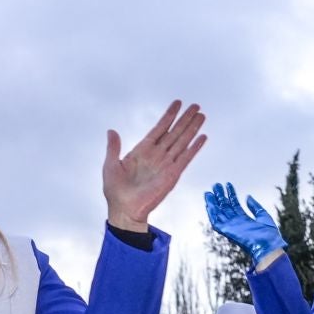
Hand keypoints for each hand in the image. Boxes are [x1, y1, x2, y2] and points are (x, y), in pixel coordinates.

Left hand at [103, 100, 207, 231]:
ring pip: (182, 141)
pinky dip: (194, 147)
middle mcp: (157, 155)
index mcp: (142, 151)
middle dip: (185, 119)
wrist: (124, 210)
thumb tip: (111, 131)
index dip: (168, 116)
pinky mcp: (172, 175)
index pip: (159, 129)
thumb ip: (113, 147)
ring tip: (202, 115)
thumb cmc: (115, 191)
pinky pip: (186, 158)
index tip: (177, 104)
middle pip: (174, 132)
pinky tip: (202, 137)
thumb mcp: (110, 165)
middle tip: (196, 106)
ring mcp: (166, 164)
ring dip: (192, 128)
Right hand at [205, 183, 287, 267]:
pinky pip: (216, 222)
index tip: (228, 184)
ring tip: (208, 192)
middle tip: (215, 185)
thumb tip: (248, 196)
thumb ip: (255, 206)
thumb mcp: (263, 216)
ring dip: (213, 203)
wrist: (269, 246)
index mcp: (245, 220)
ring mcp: (231, 227)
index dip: (231, 194)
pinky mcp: (227, 231)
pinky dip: (211, 213)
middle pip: (225, 208)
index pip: (235, 205)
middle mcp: (236, 223)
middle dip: (220, 196)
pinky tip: (208, 204)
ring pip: (219, 213)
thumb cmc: (269, 235)